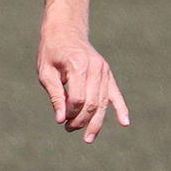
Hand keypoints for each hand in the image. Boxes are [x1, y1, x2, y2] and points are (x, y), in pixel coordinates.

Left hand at [36, 28, 128, 142]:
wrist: (65, 31)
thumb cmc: (51, 52)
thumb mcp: (46, 72)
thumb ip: (55, 96)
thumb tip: (61, 120)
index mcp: (79, 65)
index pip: (78, 98)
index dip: (70, 112)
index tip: (61, 119)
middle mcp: (96, 68)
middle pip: (93, 103)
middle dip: (82, 120)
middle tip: (69, 129)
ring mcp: (104, 71)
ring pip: (103, 103)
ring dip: (96, 122)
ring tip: (88, 138)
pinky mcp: (108, 74)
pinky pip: (115, 94)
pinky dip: (120, 109)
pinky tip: (124, 123)